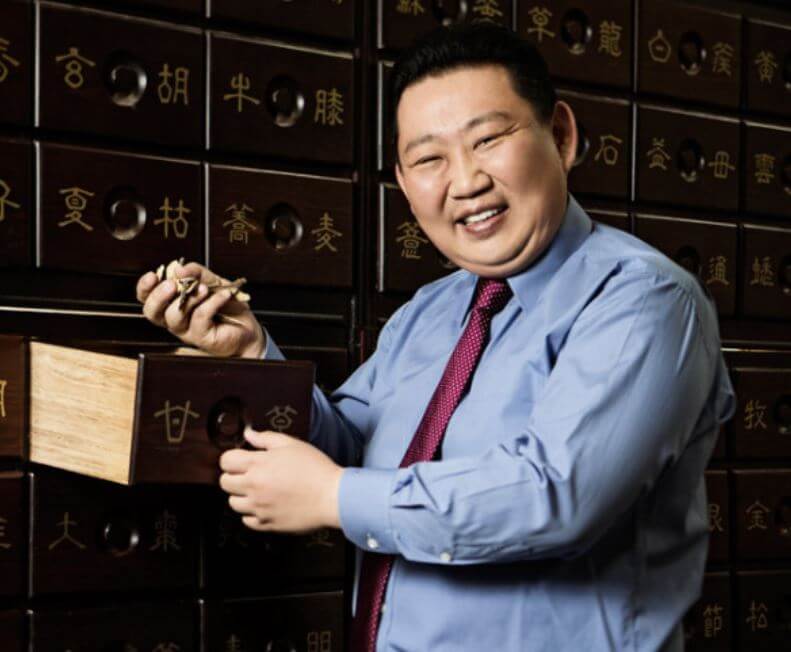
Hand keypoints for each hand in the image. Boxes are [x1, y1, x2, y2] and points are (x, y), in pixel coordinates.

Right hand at [136, 260, 265, 357]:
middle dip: (158, 296)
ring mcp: (187, 331)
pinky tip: (223, 295)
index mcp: (172, 304)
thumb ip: (197, 273)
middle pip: (152, 312)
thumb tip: (179, 268)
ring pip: (174, 316)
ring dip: (189, 298)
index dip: (145, 288)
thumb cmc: (227, 306)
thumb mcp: (213, 282)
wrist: (248, 328)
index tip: (153, 275)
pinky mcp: (202, 338)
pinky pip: (200, 318)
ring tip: (204, 289)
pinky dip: (211, 303)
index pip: (148, 298)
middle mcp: (175, 319)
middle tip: (172, 284)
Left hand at [219, 427, 343, 533]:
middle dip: (233, 476)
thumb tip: (249, 434)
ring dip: (241, 496)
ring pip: (233, 503)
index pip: (225, 461)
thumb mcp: (292, 444)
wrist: (332, 496)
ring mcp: (259, 507)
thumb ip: (266, 438)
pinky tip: (265, 504)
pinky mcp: (267, 524)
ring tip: (257, 490)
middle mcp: (254, 487)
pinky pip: (247, 520)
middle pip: (225, 483)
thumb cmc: (316, 469)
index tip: (239, 459)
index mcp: (258, 464)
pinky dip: (252, 513)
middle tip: (248, 474)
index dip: (231, 458)